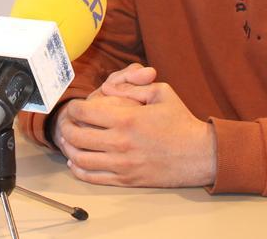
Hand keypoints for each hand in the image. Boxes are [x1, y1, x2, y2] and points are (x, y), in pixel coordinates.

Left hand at [55, 63, 216, 187]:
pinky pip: (93, 178)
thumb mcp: (160, 91)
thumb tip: (107, 88)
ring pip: (81, 159)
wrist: (200, 155)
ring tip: (68, 141)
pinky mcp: (127, 180)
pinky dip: (79, 170)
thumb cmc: (180, 121)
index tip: (74, 106)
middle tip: (67, 123)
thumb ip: (131, 85)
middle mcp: (121, 143)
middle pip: (76, 136)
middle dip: (66, 127)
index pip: (84, 112)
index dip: (74, 107)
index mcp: (127, 119)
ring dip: (69, 149)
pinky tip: (76, 162)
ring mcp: (123, 164)